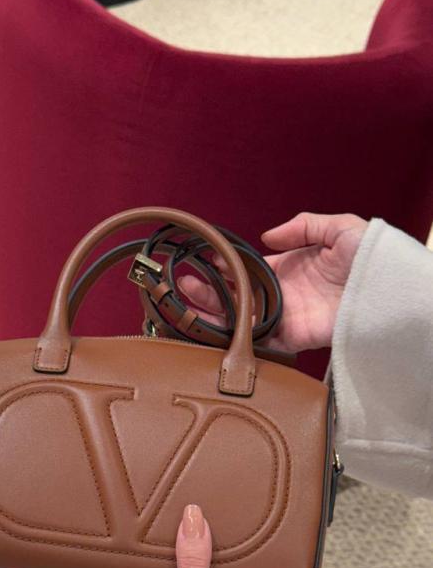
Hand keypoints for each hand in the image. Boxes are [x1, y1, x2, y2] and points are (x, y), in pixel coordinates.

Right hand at [178, 212, 368, 352]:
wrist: (385, 289)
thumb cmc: (369, 257)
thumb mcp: (338, 228)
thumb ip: (302, 227)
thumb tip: (266, 238)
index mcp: (290, 268)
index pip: (249, 269)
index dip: (226, 265)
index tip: (205, 259)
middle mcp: (282, 294)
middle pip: (237, 295)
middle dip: (209, 290)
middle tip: (182, 284)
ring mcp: (285, 317)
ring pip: (240, 318)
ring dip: (212, 313)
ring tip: (185, 305)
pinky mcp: (292, 337)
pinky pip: (259, 341)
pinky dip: (235, 338)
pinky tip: (210, 329)